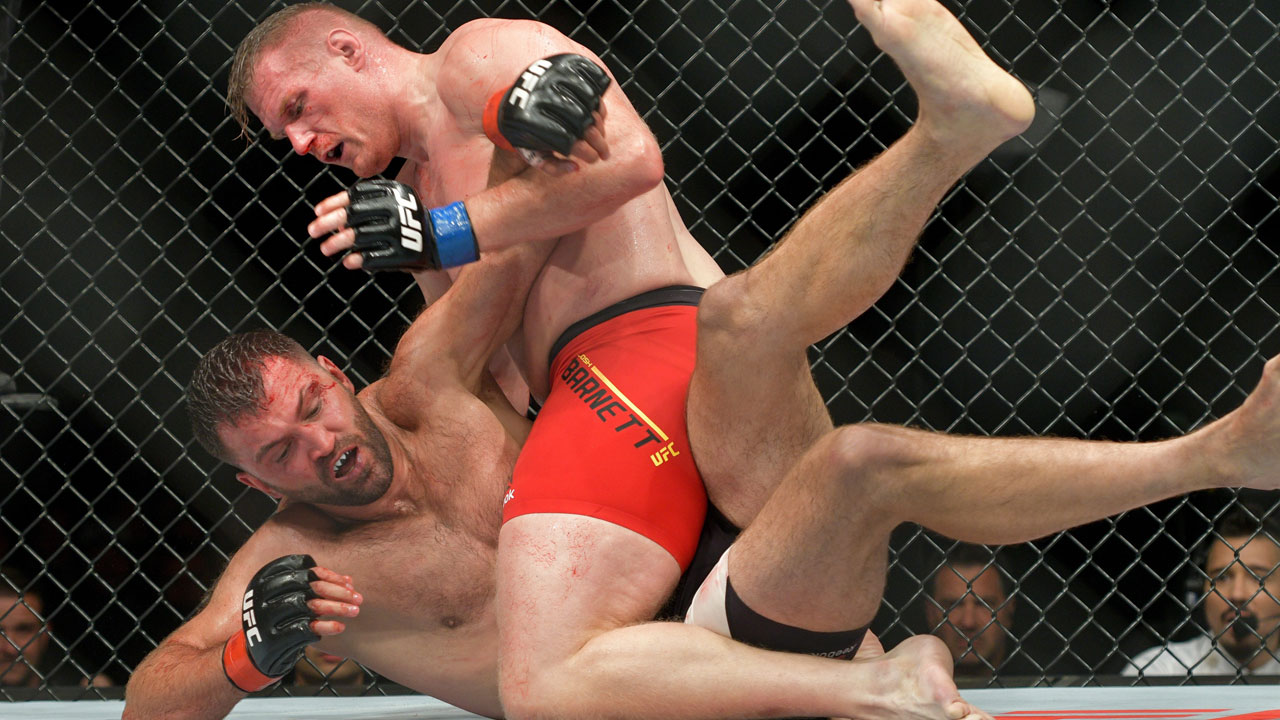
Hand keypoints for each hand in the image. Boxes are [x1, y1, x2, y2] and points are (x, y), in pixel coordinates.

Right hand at [221, 555, 361, 691]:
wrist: (248, 655)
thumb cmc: (276, 622)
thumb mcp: (288, 599)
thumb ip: (314, 588)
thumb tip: (348, 580)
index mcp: (266, 579)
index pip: (304, 570)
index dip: (329, 575)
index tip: (348, 582)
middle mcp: (264, 595)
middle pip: (311, 586)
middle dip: (339, 591)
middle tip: (358, 598)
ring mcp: (267, 617)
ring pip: (311, 606)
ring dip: (338, 608)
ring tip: (355, 611)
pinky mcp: (273, 638)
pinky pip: (306, 629)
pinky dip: (326, 627)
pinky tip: (340, 627)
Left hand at [309, 181, 478, 270]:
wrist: (446, 237)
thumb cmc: (413, 219)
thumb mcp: (396, 201)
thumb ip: (368, 203)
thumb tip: (330, 215)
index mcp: (393, 192)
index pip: (355, 194)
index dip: (333, 203)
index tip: (317, 212)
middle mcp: (396, 209)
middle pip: (353, 215)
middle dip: (328, 223)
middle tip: (312, 231)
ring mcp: (400, 232)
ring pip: (359, 237)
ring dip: (338, 243)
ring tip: (325, 249)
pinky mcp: (404, 253)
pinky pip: (374, 257)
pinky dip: (359, 259)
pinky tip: (348, 261)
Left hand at [485, 54, 612, 174]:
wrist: (512, 101)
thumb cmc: (526, 134)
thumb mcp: (532, 155)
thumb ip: (553, 168)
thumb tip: (576, 168)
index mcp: (536, 127)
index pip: (572, 144)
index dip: (588, 154)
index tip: (594, 160)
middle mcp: (547, 103)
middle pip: (586, 127)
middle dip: (600, 144)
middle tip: (604, 153)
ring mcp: (557, 86)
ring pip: (591, 108)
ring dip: (601, 126)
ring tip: (600, 136)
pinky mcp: (564, 75)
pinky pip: (591, 90)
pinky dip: (599, 106)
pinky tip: (598, 117)